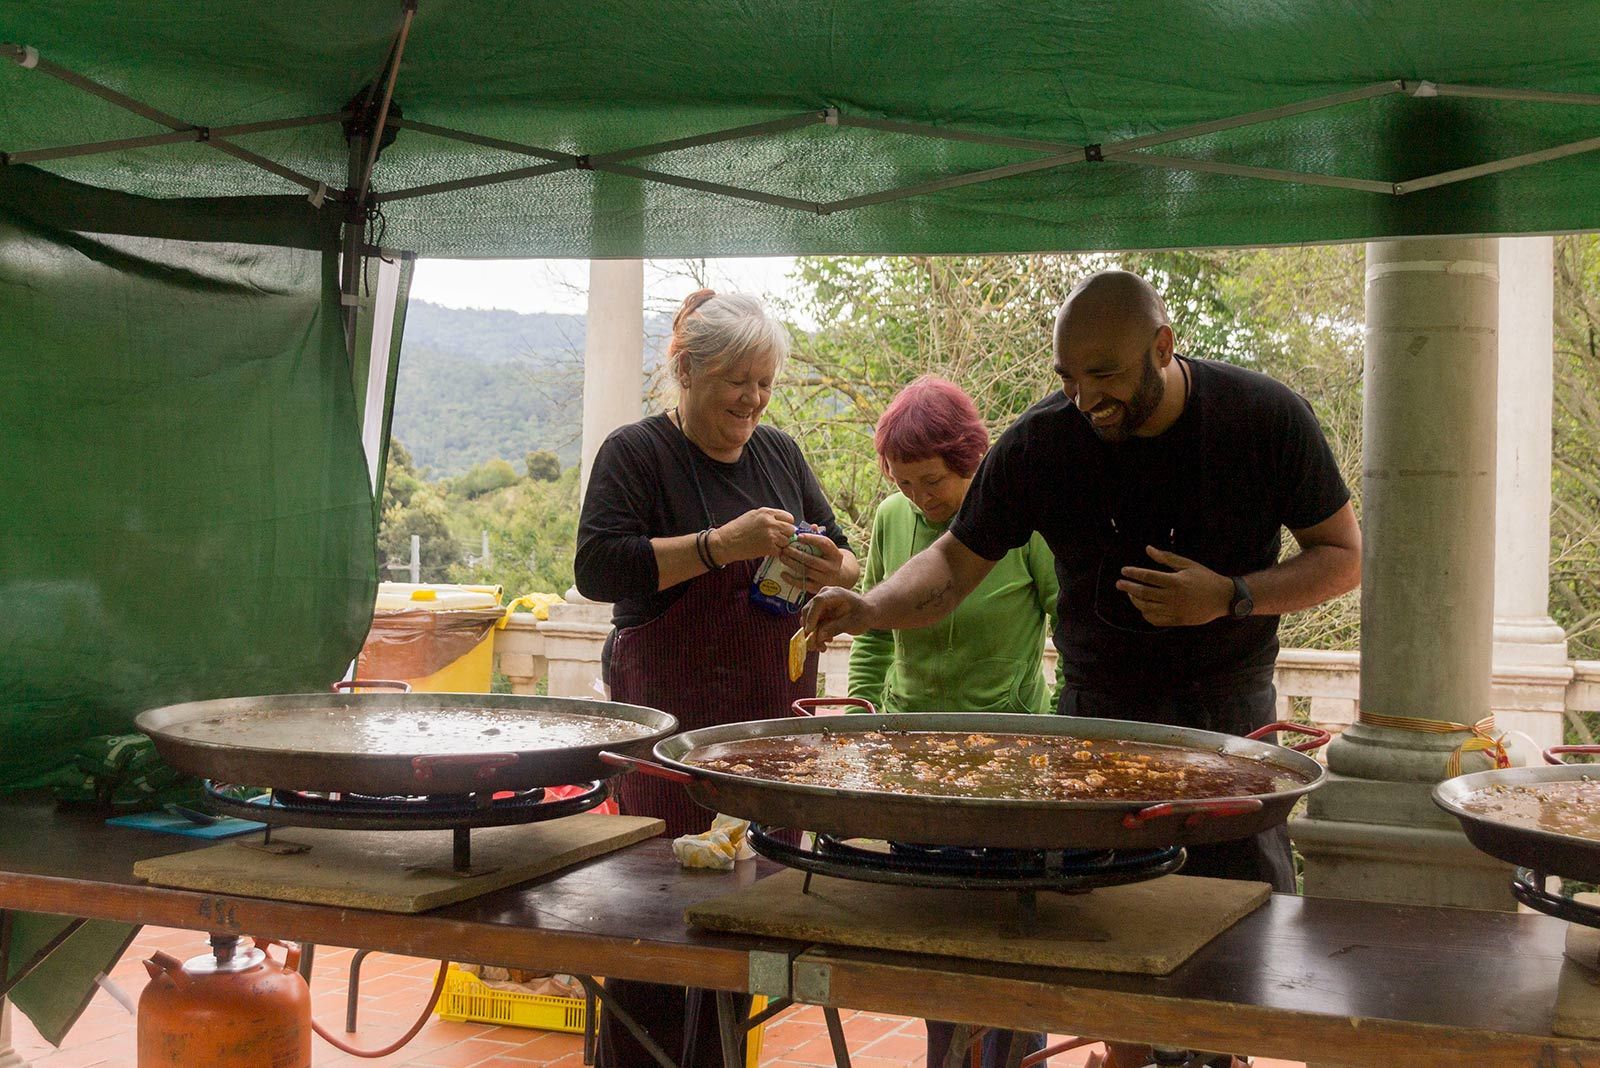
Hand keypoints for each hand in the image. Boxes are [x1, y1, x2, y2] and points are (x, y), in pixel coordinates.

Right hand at [709, 507, 794, 563]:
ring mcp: (770, 535)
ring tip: (772, 545)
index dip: (787, 524)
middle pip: (791, 529)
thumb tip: (781, 522)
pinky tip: (768, 551)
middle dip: (786, 535)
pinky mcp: (768, 548)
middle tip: (779, 538)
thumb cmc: (737, 529)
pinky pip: (780, 551)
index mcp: (767, 512)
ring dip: (782, 545)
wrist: (726, 542)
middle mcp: (770, 522)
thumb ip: (768, 517)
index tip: (782, 529)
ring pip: (787, 541)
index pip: (789, 517)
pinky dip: (776, 553)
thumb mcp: (753, 515)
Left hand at [782, 532, 847, 593]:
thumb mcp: (829, 549)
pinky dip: (791, 579)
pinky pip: (803, 584)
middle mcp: (832, 567)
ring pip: (806, 571)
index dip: (811, 539)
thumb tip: (812, 526)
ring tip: (782, 557)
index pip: (824, 543)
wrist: (841, 578)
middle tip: (785, 548)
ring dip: (792, 564)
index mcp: (836, 555)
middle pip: (812, 559)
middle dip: (796, 553)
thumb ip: (820, 537)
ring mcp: (826, 579)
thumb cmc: (829, 559)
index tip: (798, 536)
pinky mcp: (818, 588)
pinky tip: (783, 573)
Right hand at [802, 587, 876, 649]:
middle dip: (810, 629)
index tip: (810, 631)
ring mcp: (820, 605)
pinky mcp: (819, 613)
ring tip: (822, 647)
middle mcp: (824, 596)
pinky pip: (812, 625)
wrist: (866, 612)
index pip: (818, 602)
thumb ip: (836, 628)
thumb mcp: (854, 623)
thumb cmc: (863, 614)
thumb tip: (819, 636)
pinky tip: (825, 642)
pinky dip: (816, 635)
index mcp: (835, 594)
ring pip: (807, 620)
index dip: (812, 616)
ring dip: (812, 635)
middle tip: (814, 646)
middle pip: (808, 611)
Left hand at [1115, 546, 1232, 626]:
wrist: (1223, 598)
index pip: (1148, 577)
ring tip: (1130, 593)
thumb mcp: (1187, 564)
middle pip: (1143, 593)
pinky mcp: (1177, 621)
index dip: (1133, 573)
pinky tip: (1142, 606)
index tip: (1123, 571)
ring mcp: (1174, 611)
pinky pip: (1155, 620)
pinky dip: (1145, 614)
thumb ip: (1166, 558)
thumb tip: (1148, 549)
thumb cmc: (1205, 578)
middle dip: (1128, 588)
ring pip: (1147, 608)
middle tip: (1119, 583)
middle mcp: (1173, 597)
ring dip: (1135, 600)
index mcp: (1175, 581)